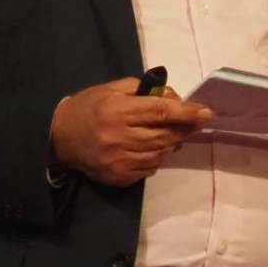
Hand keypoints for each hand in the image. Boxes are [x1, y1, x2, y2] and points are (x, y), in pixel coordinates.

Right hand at [50, 77, 212, 186]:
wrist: (60, 138)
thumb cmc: (89, 107)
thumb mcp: (111, 89)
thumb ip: (142, 90)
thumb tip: (173, 99)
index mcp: (116, 111)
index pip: (159, 112)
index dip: (185, 113)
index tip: (206, 113)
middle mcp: (118, 138)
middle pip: (164, 135)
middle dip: (183, 128)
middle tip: (193, 122)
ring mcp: (119, 161)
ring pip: (161, 153)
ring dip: (171, 143)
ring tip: (168, 133)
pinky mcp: (119, 177)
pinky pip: (150, 168)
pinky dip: (157, 157)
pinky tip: (149, 147)